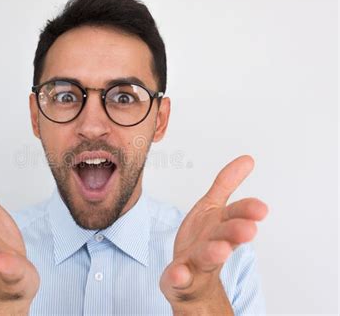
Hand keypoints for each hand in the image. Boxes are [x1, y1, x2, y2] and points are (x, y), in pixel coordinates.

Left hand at [159, 155, 267, 311]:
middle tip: (249, 229)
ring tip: (221, 250)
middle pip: (225, 236)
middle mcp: (213, 245)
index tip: (261, 208)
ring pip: (206, 258)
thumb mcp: (213, 208)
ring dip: (214, 253)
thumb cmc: (204, 241)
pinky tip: (179, 273)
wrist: (193, 282)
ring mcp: (197, 263)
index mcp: (221, 226)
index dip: (247, 211)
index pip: (236, 215)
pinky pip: (179, 278)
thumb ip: (226, 184)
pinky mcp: (180, 278)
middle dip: (236, 232)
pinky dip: (179, 276)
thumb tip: (248, 159)